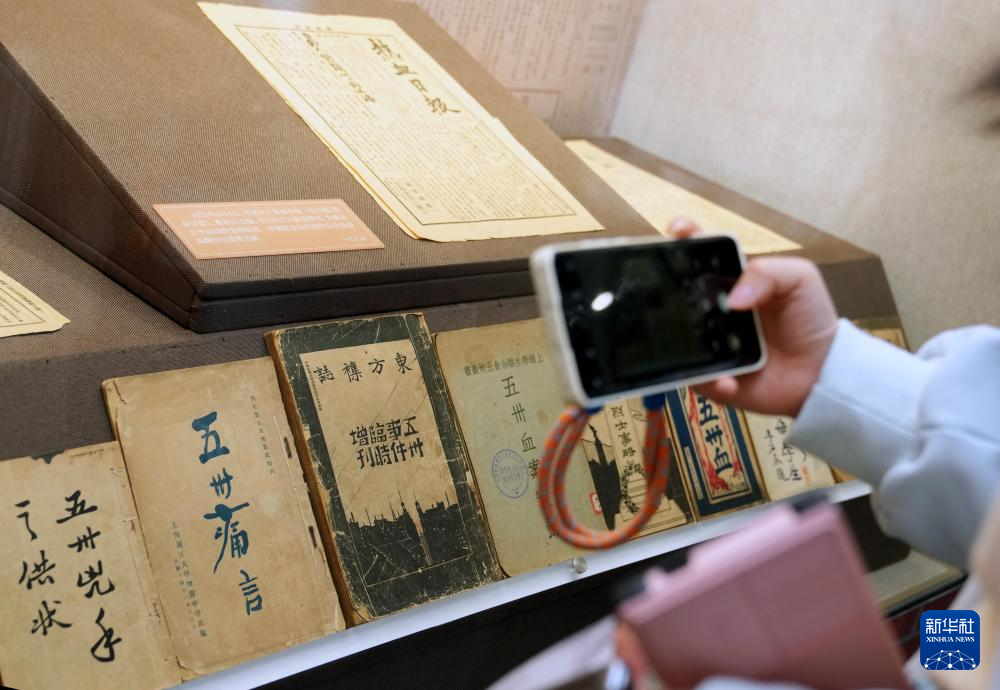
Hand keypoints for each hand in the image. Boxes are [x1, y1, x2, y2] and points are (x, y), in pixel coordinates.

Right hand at [668, 218, 837, 416]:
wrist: (821, 368)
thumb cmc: (809, 318)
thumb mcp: (798, 278)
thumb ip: (767, 272)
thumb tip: (733, 298)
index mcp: (730, 281)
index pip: (699, 255)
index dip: (684, 239)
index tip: (678, 231)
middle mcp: (712, 310)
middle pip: (679, 294)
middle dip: (668, 286)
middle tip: (670, 286)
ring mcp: (710, 344)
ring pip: (680, 337)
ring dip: (683, 338)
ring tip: (703, 342)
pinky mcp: (714, 377)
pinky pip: (699, 379)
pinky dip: (711, 380)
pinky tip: (728, 380)